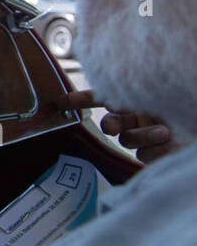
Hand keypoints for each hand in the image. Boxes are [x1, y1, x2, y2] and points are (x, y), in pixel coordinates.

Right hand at [58, 90, 178, 163]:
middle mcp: (139, 117)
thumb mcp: (164, 91)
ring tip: (163, 131)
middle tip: (113, 126)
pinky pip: (144, 155)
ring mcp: (147, 136)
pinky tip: (170, 142)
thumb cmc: (186, 102)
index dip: (81, 100)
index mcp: (137, 97)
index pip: (103, 96)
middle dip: (111, 123)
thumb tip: (116, 96)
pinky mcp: (156, 155)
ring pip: (128, 139)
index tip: (61, 103)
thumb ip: (136, 91)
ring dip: (142, 135)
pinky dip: (155, 149)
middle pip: (112, 122)